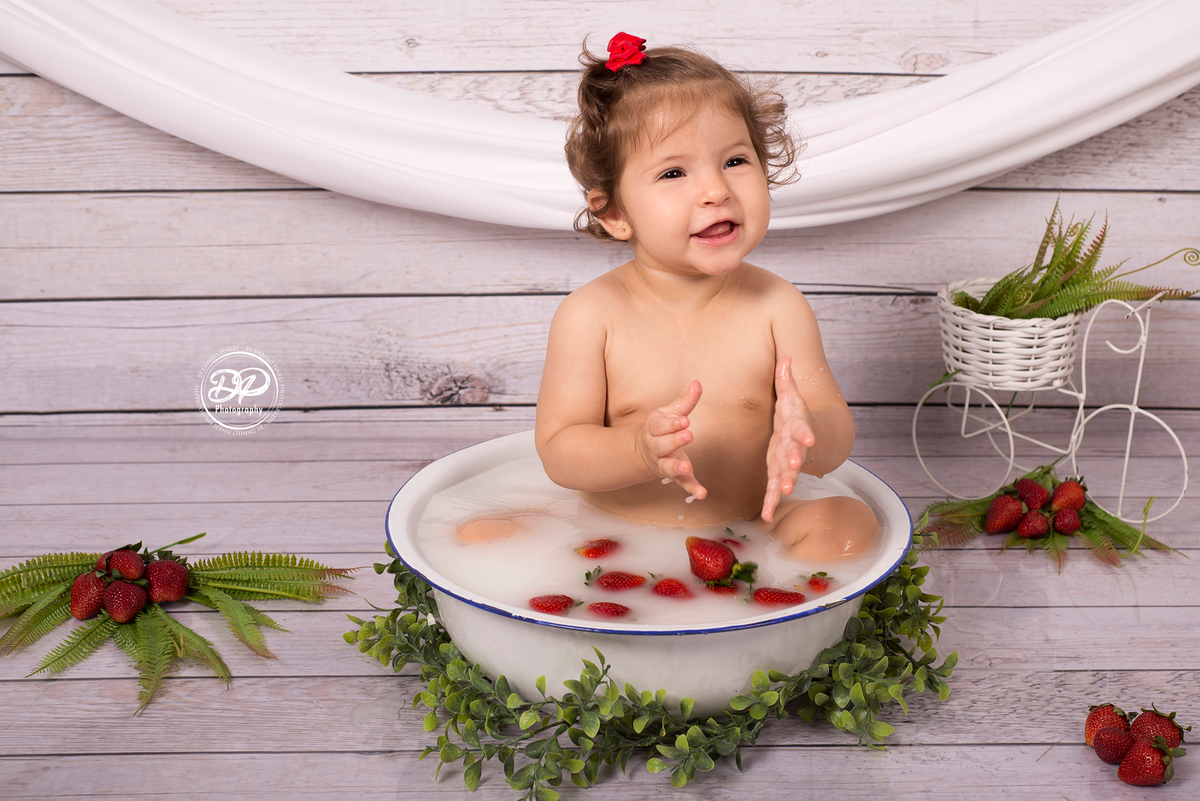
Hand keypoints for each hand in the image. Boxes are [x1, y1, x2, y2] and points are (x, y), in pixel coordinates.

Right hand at [636, 380, 706, 499]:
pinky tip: (701, 494)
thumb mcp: (669, 412)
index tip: (685, 420)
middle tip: (688, 435)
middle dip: (674, 440)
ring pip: (667, 466)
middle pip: (662, 445)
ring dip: (676, 467)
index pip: (660, 426)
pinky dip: (691, 488)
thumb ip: (685, 401)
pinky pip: (682, 482)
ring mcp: (663, 463)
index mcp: (654, 429)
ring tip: (687, 467)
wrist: (644, 451)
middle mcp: (656, 448)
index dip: (672, 424)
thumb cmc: (660, 428)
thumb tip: (697, 383)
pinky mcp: (674, 475)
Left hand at [762, 357, 815, 521]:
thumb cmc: (795, 414)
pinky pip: (774, 490)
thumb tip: (786, 358)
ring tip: (782, 494)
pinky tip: (766, 516)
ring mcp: (788, 462)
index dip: (805, 434)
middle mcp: (795, 446)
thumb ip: (786, 380)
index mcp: (797, 426)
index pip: (802, 429)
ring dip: (784, 484)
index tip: (807, 440)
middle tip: (793, 471)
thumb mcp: (790, 396)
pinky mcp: (779, 474)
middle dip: (794, 463)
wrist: (807, 436)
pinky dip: (770, 503)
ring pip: (786, 475)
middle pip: (795, 455)